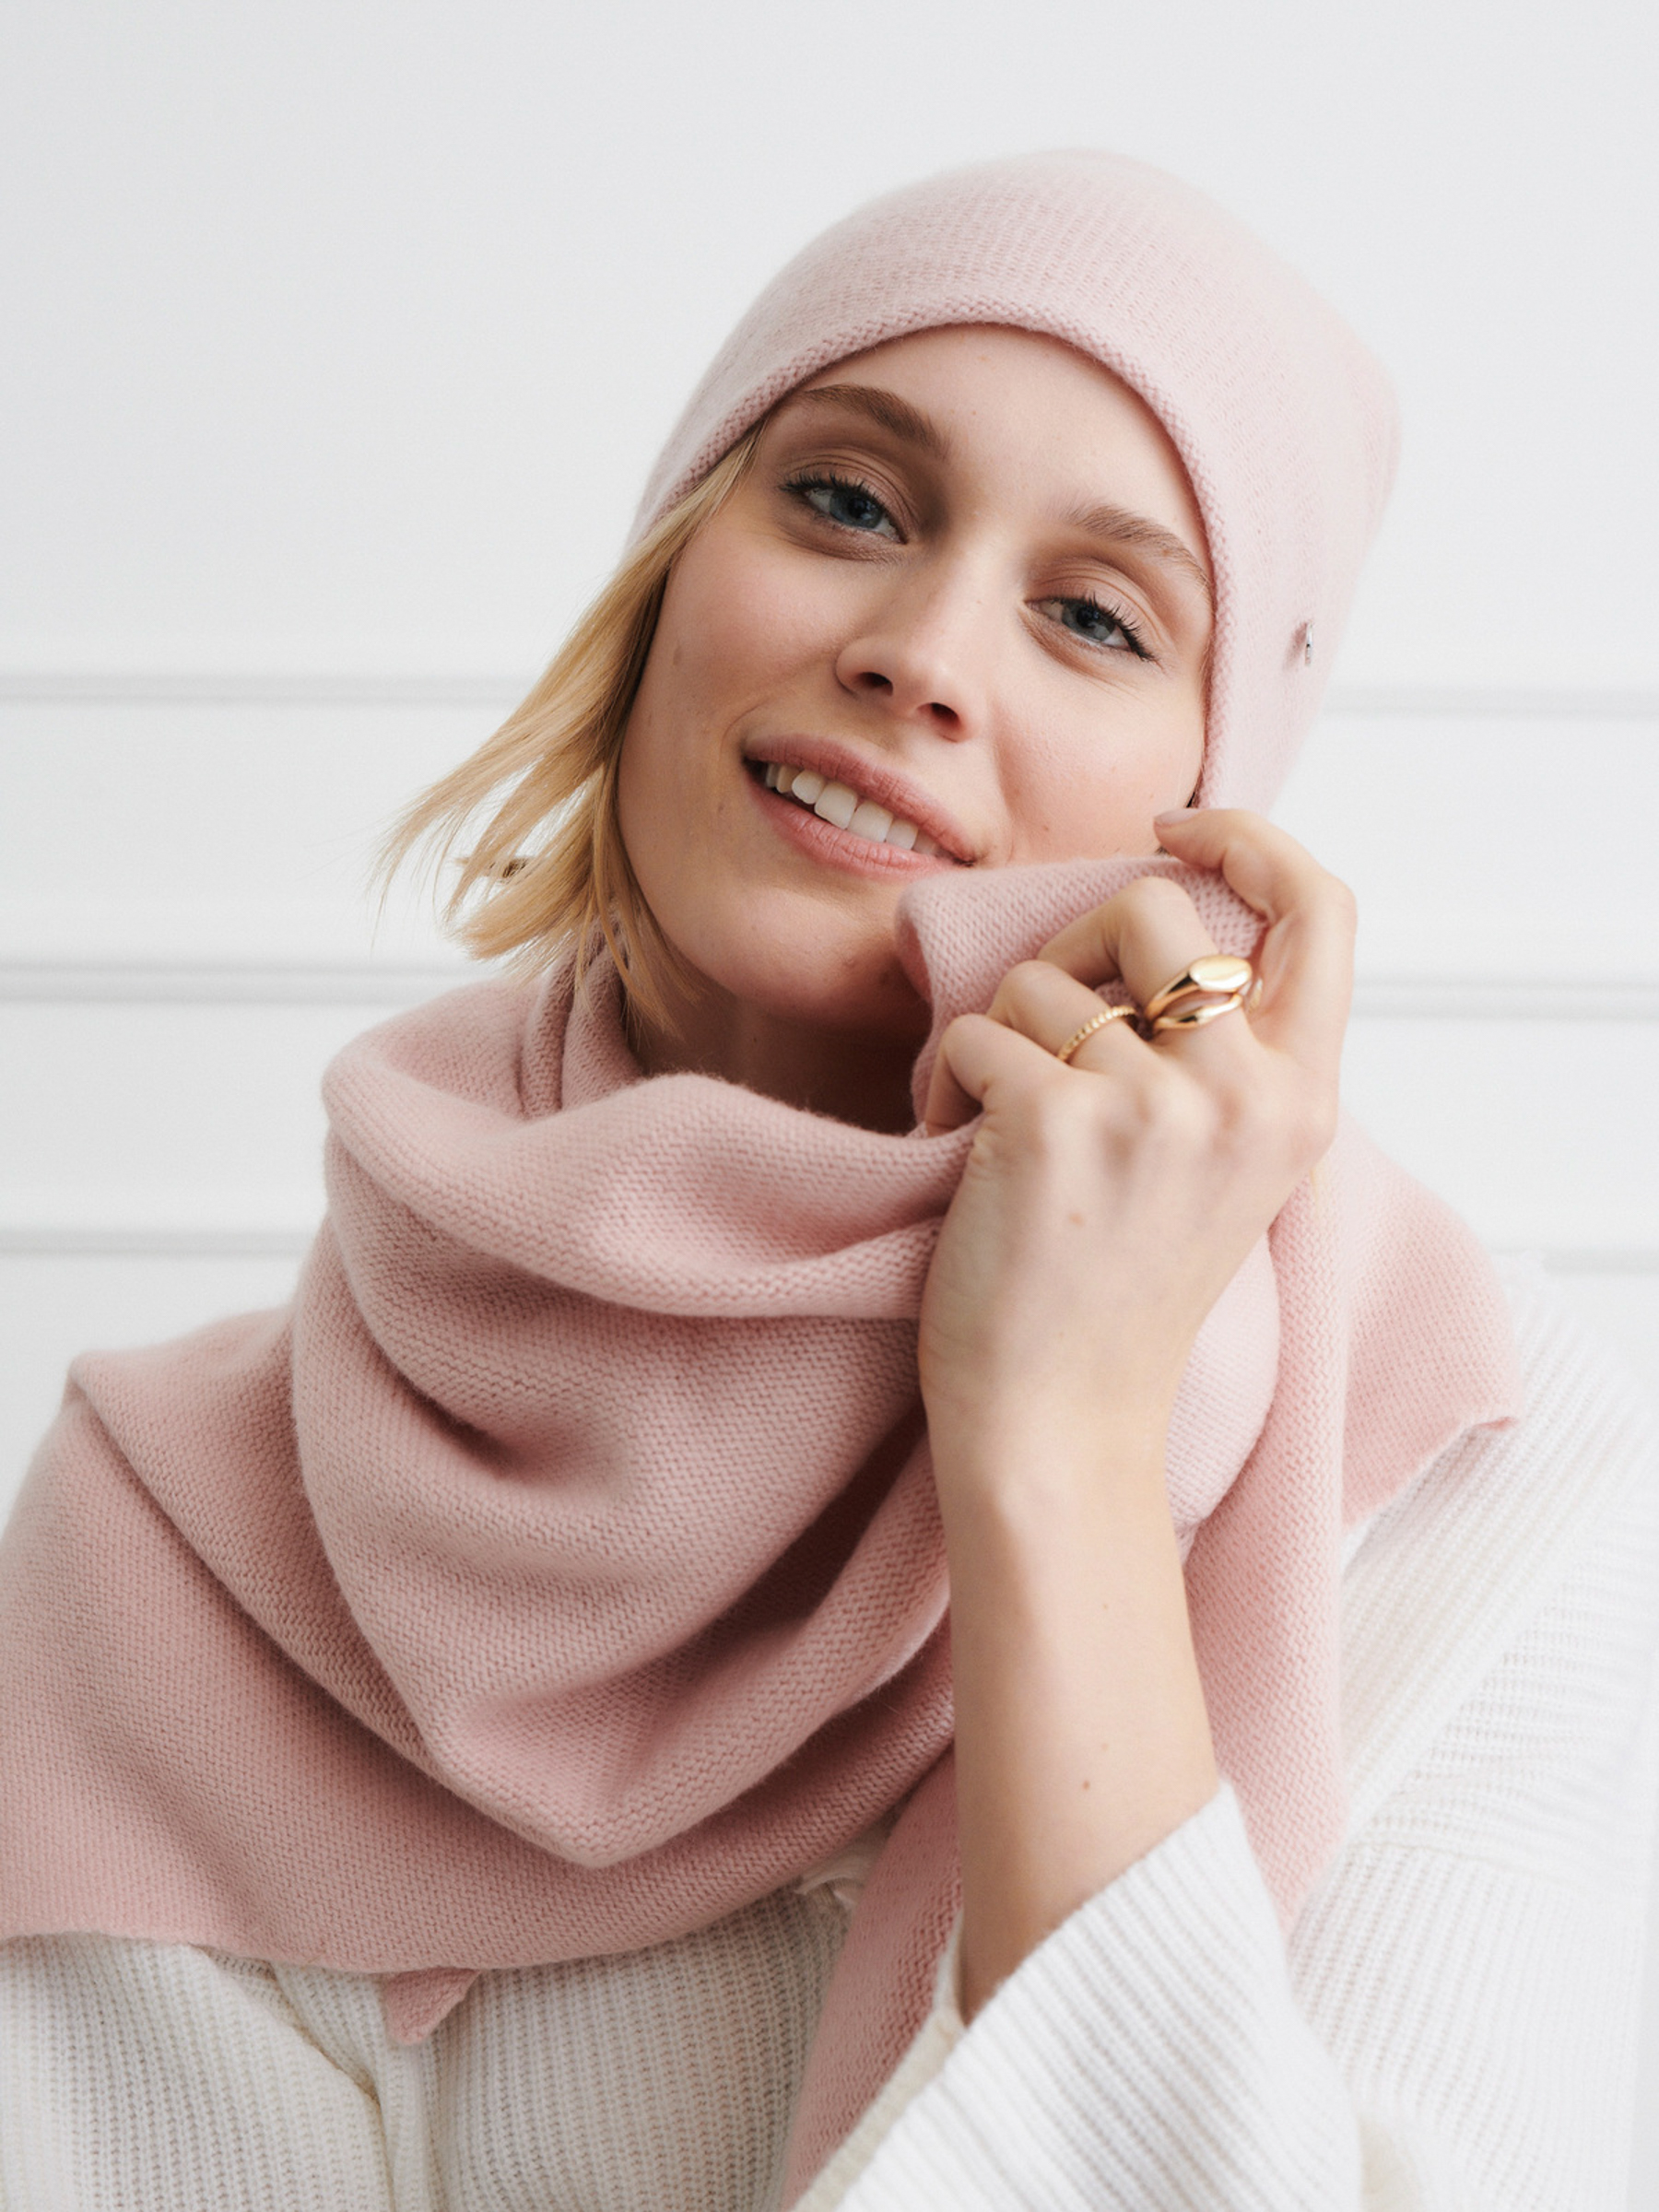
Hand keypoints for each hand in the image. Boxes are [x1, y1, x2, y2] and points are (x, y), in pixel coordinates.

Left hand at [917, 808, 1354, 1475]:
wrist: (1060, 1425)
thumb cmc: (1117, 1294)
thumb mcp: (1224, 1169)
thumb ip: (1226, 1056)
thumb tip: (1160, 915)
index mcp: (1304, 1101)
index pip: (1323, 910)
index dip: (1251, 839)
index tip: (1176, 830)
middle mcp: (1249, 1094)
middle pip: (1153, 908)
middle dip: (1072, 944)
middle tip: (1036, 1020)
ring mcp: (1157, 1107)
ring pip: (1044, 979)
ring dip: (999, 1037)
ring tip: (999, 1127)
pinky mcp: (1056, 1122)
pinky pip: (975, 1032)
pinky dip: (945, 1084)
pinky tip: (959, 1158)